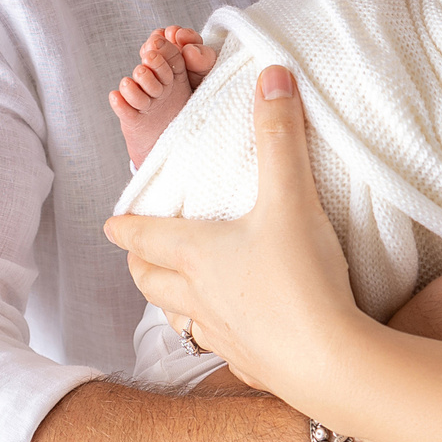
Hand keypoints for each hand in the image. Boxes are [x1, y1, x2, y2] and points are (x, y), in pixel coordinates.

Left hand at [103, 66, 360, 396]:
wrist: (331, 363)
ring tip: (179, 295)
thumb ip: (281, 136)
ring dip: (173, 304)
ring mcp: (224, 337)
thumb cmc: (301, 279)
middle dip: (140, 266)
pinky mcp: (255, 365)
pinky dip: (221, 336)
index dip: (127, 228)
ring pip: (181, 320)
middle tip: (138, 256)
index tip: (110, 224)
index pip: (146, 238)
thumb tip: (272, 76)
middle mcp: (199, 298)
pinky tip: (239, 333)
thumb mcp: (291, 197)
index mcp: (197, 255)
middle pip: (152, 283)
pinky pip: (225, 349)